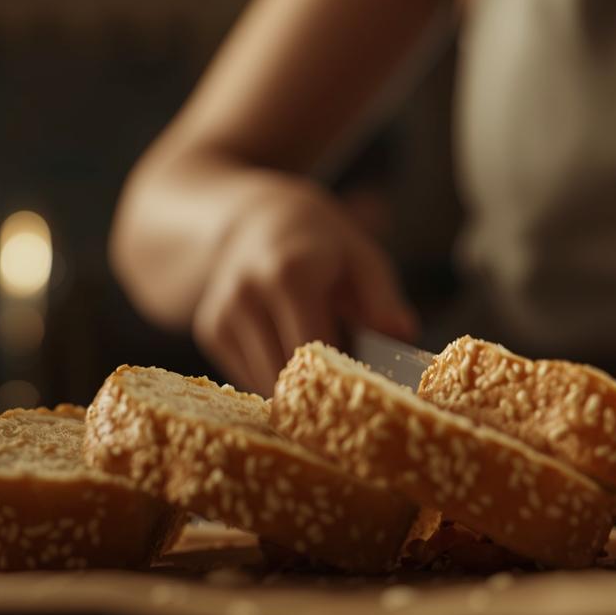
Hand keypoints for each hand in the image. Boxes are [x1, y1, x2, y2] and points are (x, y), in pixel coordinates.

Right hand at [191, 178, 417, 393]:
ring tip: (320, 364)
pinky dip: (273, 375)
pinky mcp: (210, 331)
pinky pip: (247, 376)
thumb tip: (405, 336)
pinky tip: (289, 351)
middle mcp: (247, 295)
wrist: (257, 220)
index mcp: (290, 275)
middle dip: (320, 390)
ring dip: (296, 387)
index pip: (315, 351)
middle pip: (287, 373)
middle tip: (348, 391)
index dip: (342, 378)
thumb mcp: (361, 259)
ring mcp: (223, 314)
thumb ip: (382, 299)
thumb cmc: (322, 243)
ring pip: (265, 382)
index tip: (366, 394)